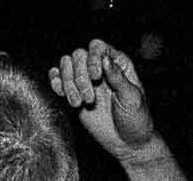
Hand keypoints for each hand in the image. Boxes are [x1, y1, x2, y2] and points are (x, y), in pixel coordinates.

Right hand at [49, 39, 164, 163]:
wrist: (128, 144)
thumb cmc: (136, 119)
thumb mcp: (131, 98)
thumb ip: (117, 77)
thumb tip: (105, 58)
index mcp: (117, 63)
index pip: (98, 47)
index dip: (93, 58)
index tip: (96, 76)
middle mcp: (99, 67)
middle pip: (78, 55)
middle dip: (80, 77)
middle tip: (89, 98)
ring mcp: (85, 79)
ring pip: (65, 65)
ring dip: (68, 83)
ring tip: (78, 103)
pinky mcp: (73, 92)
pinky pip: (57, 78)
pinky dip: (56, 83)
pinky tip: (61, 94)